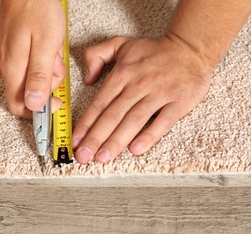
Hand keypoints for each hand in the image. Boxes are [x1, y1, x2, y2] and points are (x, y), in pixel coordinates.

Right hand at [0, 0, 65, 117]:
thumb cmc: (37, 9)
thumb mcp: (46, 44)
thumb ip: (39, 76)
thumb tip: (34, 104)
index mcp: (13, 69)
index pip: (18, 106)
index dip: (38, 112)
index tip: (56, 104)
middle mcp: (8, 67)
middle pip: (28, 95)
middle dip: (48, 86)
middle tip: (56, 66)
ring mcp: (10, 59)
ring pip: (31, 80)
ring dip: (48, 72)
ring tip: (53, 53)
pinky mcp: (15, 52)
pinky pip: (31, 67)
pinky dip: (45, 63)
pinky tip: (49, 48)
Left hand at [73, 36, 212, 163]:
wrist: (190, 47)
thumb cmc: (153, 51)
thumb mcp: (121, 44)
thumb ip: (97, 54)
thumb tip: (87, 78)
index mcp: (122, 74)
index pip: (99, 104)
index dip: (85, 124)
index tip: (75, 141)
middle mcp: (137, 85)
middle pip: (112, 116)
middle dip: (95, 138)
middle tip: (83, 156)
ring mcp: (158, 94)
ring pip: (133, 121)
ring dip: (116, 141)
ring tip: (103, 158)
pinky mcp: (178, 102)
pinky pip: (162, 122)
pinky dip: (149, 136)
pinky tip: (135, 149)